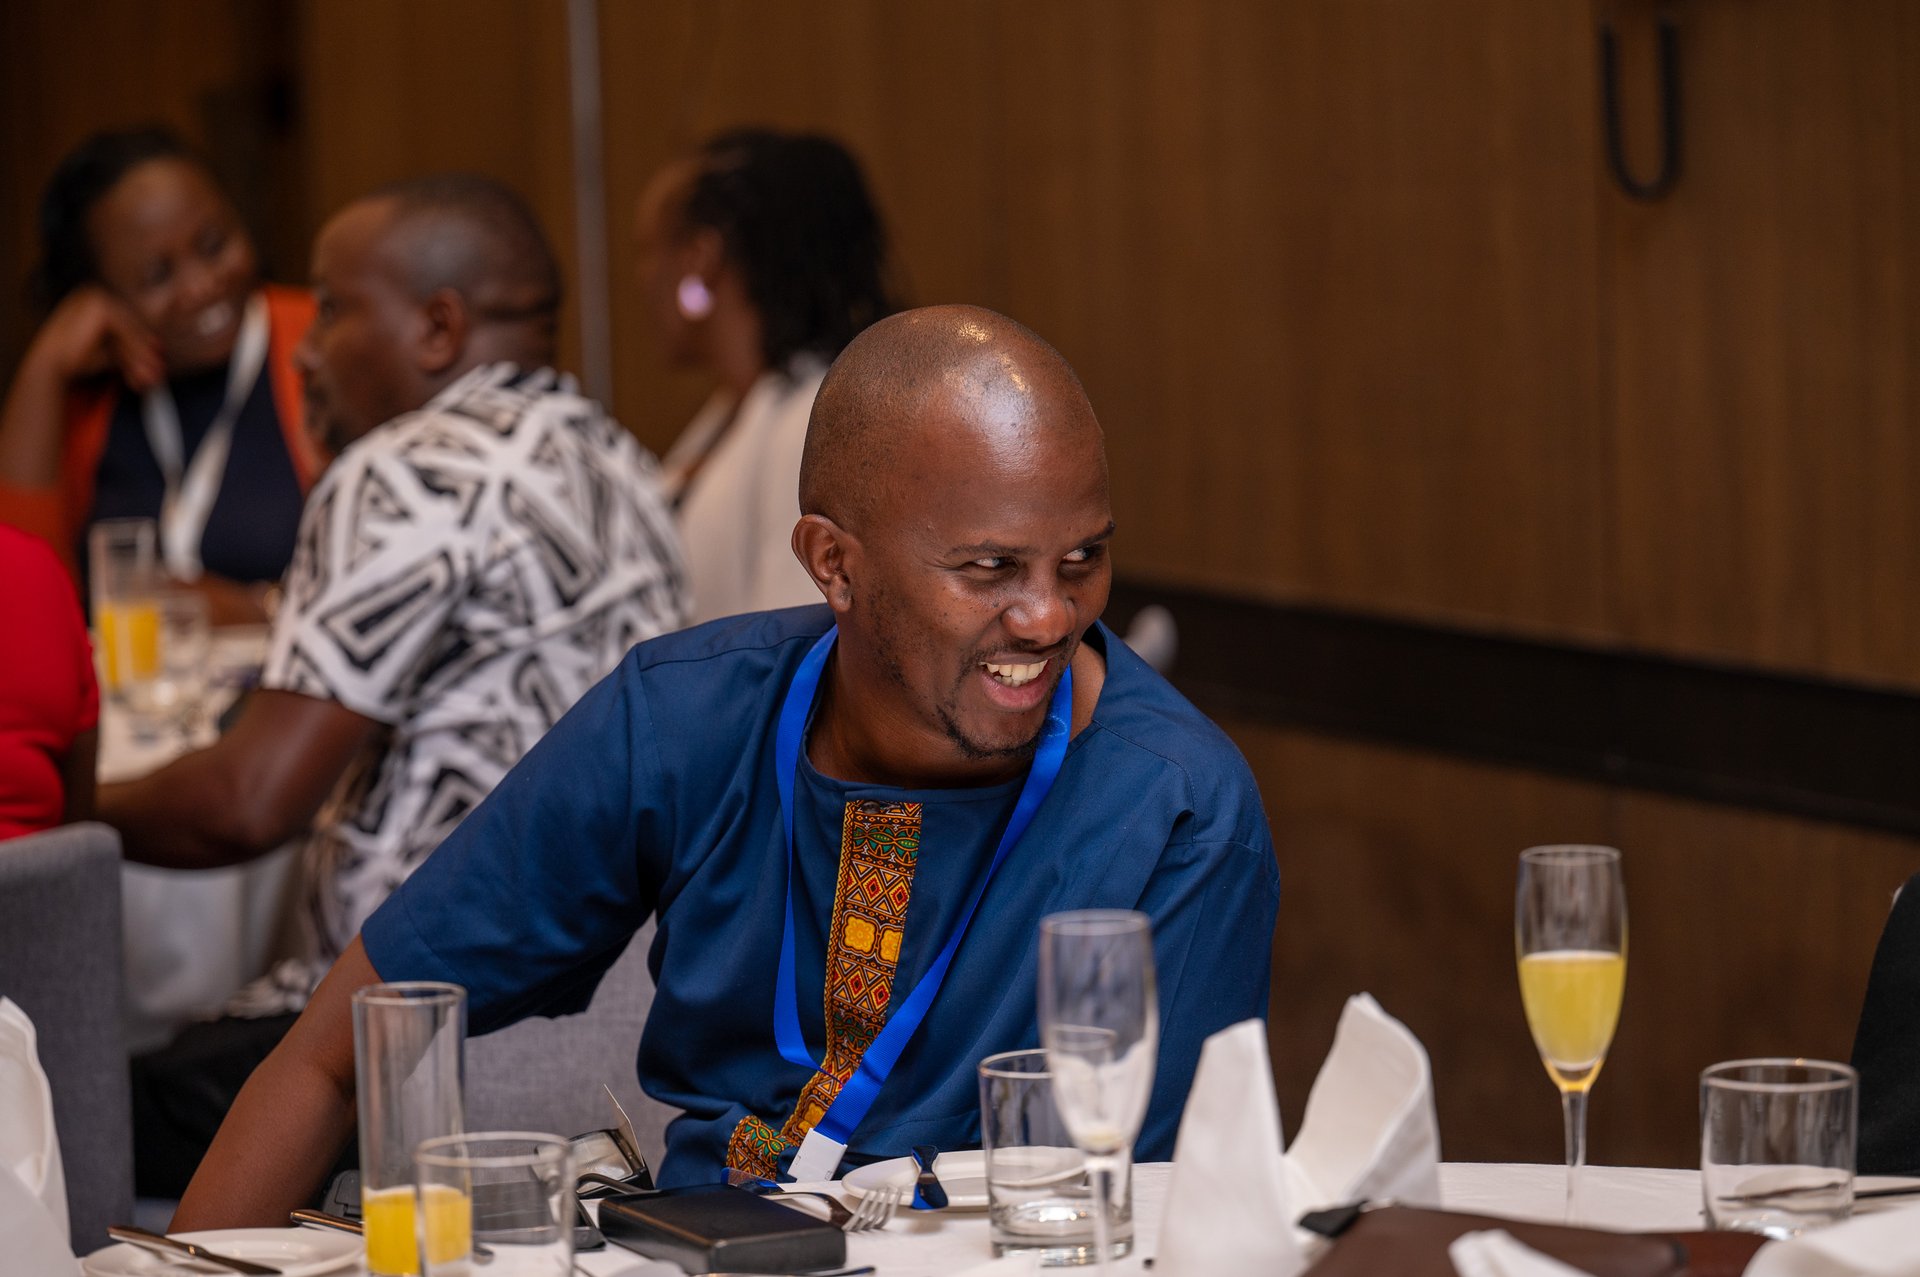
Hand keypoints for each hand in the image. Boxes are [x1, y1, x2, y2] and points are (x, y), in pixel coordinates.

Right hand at [22, 286, 163, 389]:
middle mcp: (93, 293)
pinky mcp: (99, 306)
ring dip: (142, 352)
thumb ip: (128, 345)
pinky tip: (143, 362)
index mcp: (93, 300)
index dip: (142, 340)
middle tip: (160, 368)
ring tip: (153, 372)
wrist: (52, 362)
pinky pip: (126, 329)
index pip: (125, 320)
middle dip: (144, 350)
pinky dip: (135, 347)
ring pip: (130, 328)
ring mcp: (95, 296)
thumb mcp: (108, 349)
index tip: (158, 354)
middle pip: (130, 324)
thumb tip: (157, 349)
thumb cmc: (75, 358)